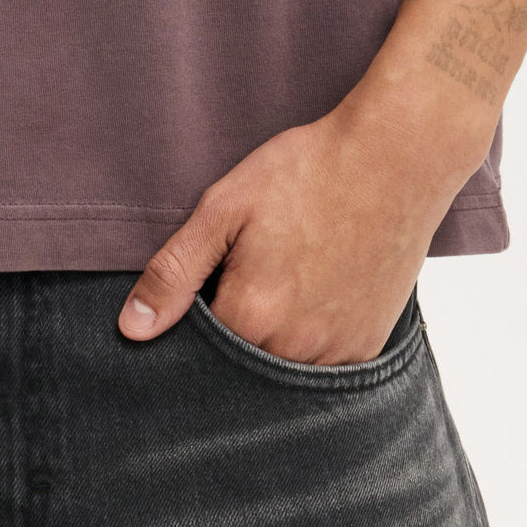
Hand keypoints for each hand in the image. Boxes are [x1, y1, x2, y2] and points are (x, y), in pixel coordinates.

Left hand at [116, 100, 454, 365]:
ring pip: (282, 368)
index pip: (197, 348)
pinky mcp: (368, 345)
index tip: (210, 282)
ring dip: (272, 339)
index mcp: (251, 316)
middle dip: (235, 327)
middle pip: (241, 363)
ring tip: (283, 278)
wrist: (395, 157)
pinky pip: (324, 366)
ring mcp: (337, 351)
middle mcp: (295, 349)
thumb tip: (131, 329)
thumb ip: (175, 272)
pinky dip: (311, 341)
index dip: (196, 316)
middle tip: (252, 269)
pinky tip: (315, 292)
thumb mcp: (226, 206)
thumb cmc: (308, 171)